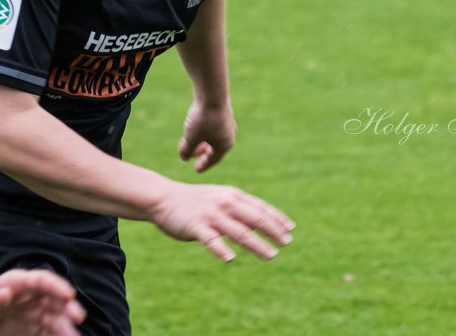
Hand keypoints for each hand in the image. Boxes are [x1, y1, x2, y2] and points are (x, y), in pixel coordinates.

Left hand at [0, 269, 84, 335]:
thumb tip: (5, 294)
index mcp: (19, 282)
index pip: (42, 280)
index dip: (57, 286)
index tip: (69, 295)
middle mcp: (32, 295)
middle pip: (54, 298)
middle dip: (67, 306)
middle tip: (77, 317)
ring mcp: (35, 312)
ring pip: (56, 316)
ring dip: (66, 324)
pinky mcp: (35, 328)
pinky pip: (50, 332)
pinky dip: (58, 335)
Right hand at [149, 181, 293, 262]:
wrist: (164, 198)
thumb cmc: (196, 201)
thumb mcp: (220, 199)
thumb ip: (240, 208)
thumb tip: (263, 223)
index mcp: (232, 196)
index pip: (260, 207)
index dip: (277, 218)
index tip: (291, 229)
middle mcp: (225, 203)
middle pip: (254, 219)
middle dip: (273, 231)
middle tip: (287, 243)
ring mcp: (211, 215)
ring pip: (239, 232)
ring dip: (257, 244)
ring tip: (272, 256)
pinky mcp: (196, 227)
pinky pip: (211, 240)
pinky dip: (221, 249)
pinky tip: (230, 259)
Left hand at [178, 101, 235, 172]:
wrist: (212, 94)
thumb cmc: (203, 119)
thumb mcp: (191, 138)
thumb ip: (186, 150)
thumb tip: (183, 158)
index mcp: (225, 145)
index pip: (213, 159)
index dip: (203, 165)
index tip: (196, 169)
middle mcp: (229, 134)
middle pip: (215, 148)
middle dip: (202, 152)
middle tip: (191, 154)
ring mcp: (228, 122)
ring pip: (215, 135)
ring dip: (203, 140)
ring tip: (192, 139)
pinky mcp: (223, 110)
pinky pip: (214, 125)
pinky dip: (206, 129)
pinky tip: (198, 125)